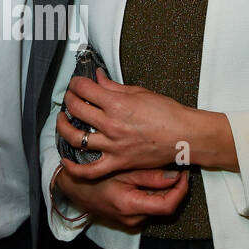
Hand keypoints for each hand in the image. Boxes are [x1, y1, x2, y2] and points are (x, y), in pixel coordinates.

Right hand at [56, 162, 188, 230]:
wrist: (73, 187)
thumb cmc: (94, 176)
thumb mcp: (122, 171)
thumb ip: (150, 176)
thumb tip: (176, 177)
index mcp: (130, 206)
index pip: (168, 205)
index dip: (181, 190)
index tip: (185, 174)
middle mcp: (132, 219)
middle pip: (165, 207)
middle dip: (174, 189)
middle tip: (177, 168)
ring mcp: (130, 222)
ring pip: (157, 207)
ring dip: (164, 191)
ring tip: (163, 171)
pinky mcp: (129, 220)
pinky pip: (148, 208)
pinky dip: (153, 195)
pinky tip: (150, 181)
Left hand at [57, 69, 187, 174]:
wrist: (185, 136)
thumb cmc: (167, 114)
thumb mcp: (139, 92)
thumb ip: (114, 86)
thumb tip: (98, 78)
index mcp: (117, 104)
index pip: (84, 90)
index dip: (76, 84)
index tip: (76, 84)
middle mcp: (111, 125)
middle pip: (76, 109)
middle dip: (69, 100)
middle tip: (70, 98)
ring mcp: (113, 146)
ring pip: (75, 138)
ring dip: (63, 127)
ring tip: (63, 121)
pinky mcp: (117, 162)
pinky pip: (89, 170)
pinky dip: (74, 167)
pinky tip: (66, 160)